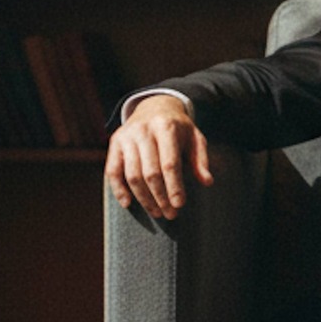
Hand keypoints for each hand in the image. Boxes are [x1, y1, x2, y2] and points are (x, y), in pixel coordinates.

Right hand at [105, 94, 212, 217]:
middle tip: (170, 214)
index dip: (174, 186)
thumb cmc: (178, 128)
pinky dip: (118, 189)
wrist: (154, 107)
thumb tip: (207, 182)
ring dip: (144, 198)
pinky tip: (128, 204)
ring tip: (157, 212)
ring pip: (132, 175)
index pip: (170, 163)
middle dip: (160, 197)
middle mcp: (144, 131)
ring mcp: (127, 137)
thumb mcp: (195, 138)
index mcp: (167, 127)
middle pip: (150, 172)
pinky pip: (112, 171)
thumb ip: (201, 160)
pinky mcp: (115, 143)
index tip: (179, 205)